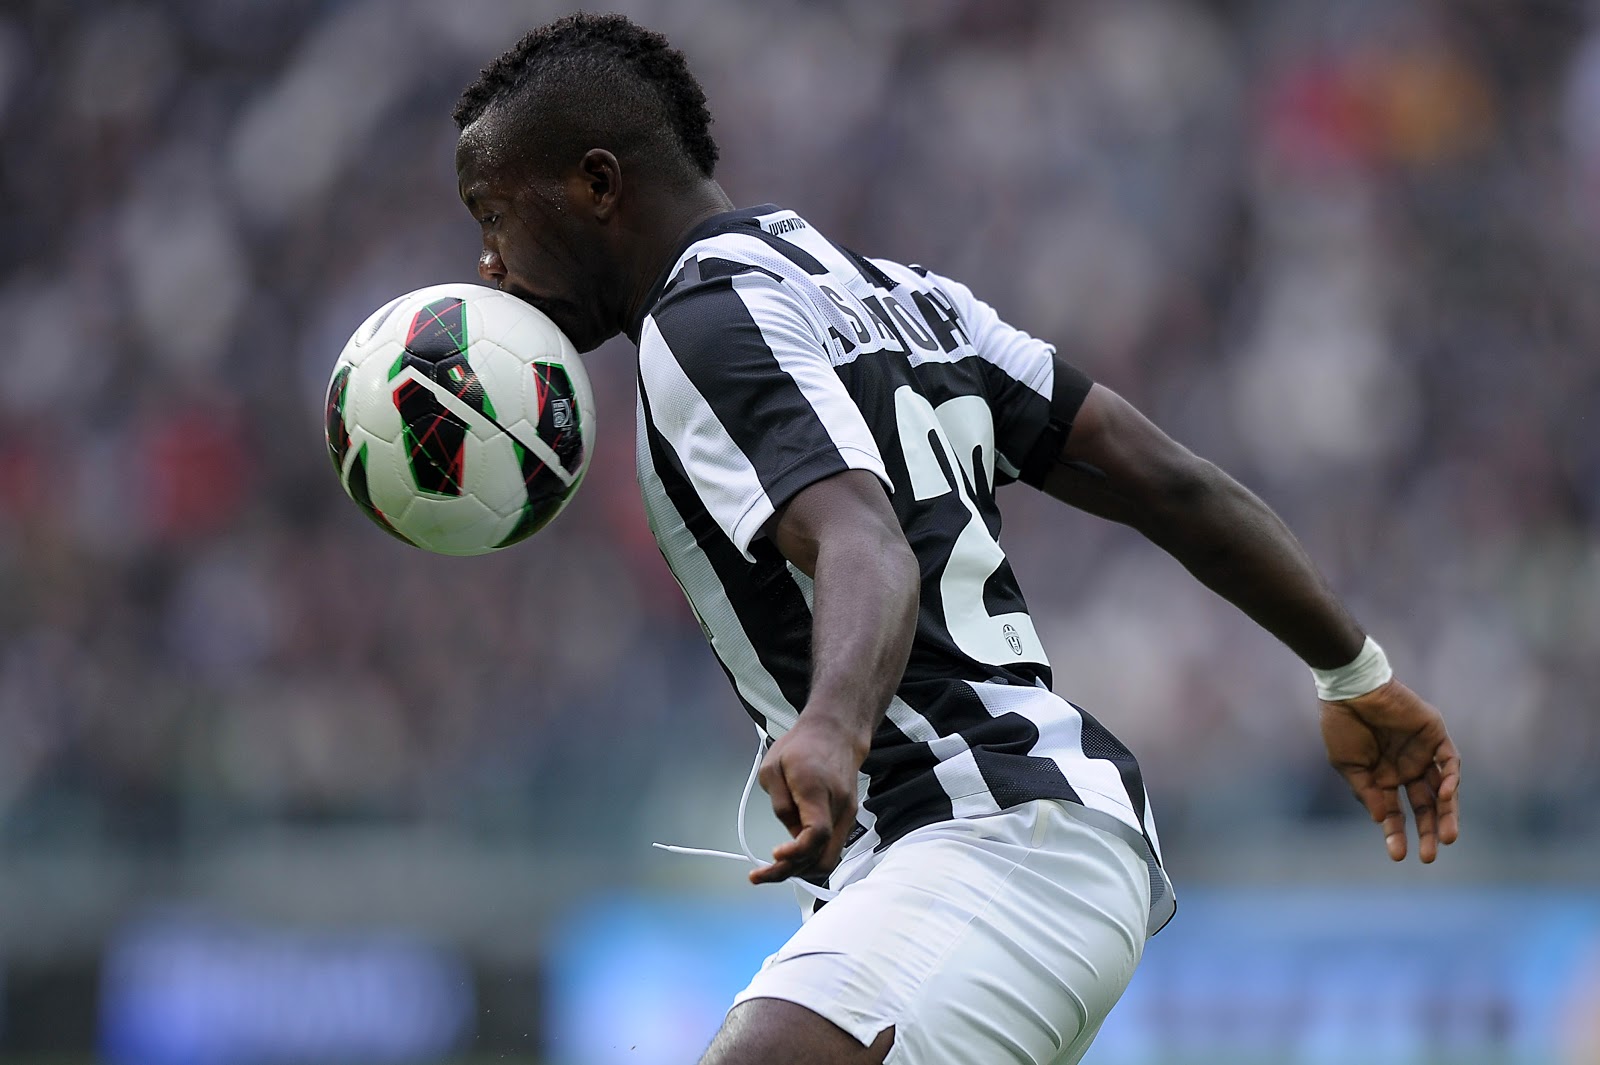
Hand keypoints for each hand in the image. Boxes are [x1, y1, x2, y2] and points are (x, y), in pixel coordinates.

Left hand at [750, 715, 866, 886]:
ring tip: (774, 867)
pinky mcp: (847, 818)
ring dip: (802, 868)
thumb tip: (788, 832)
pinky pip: (831, 847)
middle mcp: (838, 806)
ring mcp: (847, 814)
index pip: (817, 834)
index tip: (775, 854)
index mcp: (817, 790)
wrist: (836, 733)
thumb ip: (779, 804)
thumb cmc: (802, 745)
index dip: (796, 853)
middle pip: (825, 857)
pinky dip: (811, 857)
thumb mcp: (772, 768)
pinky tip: (792, 854)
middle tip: (763, 873)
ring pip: (829, 858)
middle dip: (793, 872)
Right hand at [1320, 678, 1461, 862]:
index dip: (1395, 833)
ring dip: (1446, 813)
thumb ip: (1366, 791)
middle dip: (1427, 830)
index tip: (1398, 855)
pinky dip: (1451, 779)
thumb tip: (1380, 820)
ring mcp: (1422, 752)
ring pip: (1443, 789)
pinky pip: (1450, 761)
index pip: (1394, 811)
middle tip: (1429, 855)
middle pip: (1424, 806)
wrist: (1350, 689)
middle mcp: (1406, 768)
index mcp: (1383, 776)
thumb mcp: (1348, 764)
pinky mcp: (1435, 735)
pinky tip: (1445, 796)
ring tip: (1447, 838)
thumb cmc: (1342, 724)